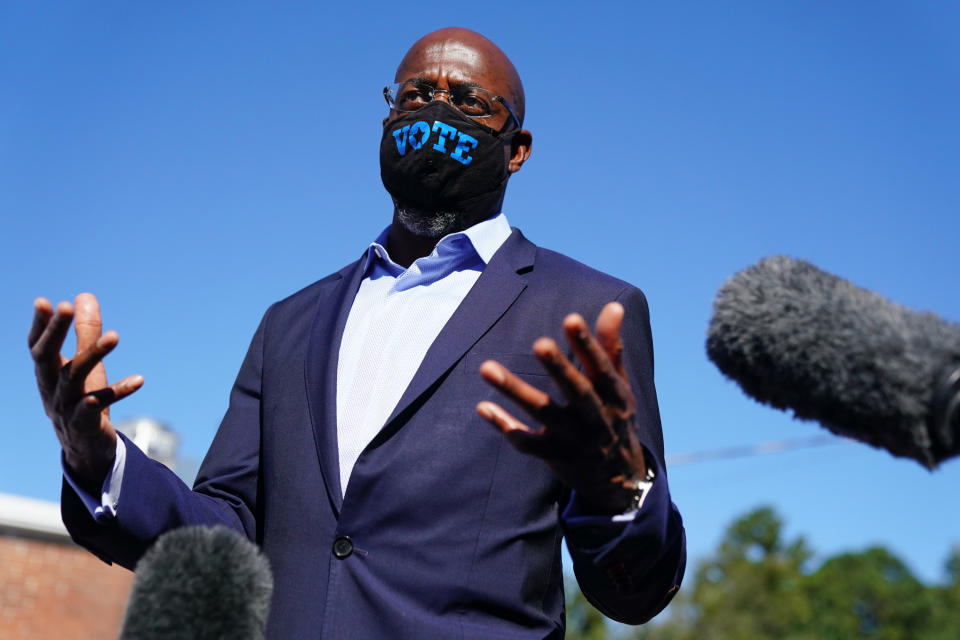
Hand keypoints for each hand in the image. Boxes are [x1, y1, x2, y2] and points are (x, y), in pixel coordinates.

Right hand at [28, 293, 142, 492]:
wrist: (85, 448)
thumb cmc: (82, 398)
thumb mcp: (84, 365)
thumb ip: (85, 333)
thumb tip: (84, 296)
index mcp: (47, 373)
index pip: (37, 345)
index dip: (40, 325)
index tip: (44, 301)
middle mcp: (51, 388)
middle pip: (46, 357)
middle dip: (55, 331)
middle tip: (66, 306)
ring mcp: (65, 407)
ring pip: (73, 378)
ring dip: (93, 354)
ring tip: (115, 336)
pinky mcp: (84, 423)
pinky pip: (98, 406)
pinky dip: (118, 391)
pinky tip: (140, 379)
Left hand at [476, 302, 647, 513]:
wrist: (619, 478)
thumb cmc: (615, 418)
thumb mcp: (618, 386)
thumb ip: (610, 347)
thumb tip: (614, 306)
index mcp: (616, 396)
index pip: (602, 368)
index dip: (589, 345)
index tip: (571, 319)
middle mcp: (597, 419)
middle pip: (577, 392)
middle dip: (559, 368)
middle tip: (539, 343)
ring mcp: (575, 441)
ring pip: (544, 415)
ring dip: (515, 391)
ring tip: (486, 367)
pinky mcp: (555, 457)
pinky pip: (527, 443)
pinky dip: (506, 425)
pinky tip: (482, 407)